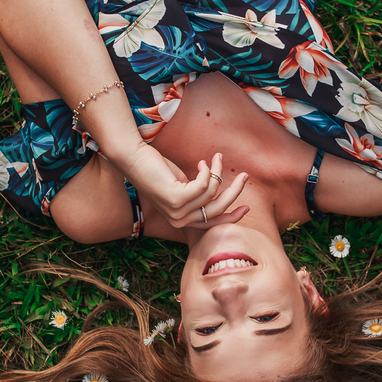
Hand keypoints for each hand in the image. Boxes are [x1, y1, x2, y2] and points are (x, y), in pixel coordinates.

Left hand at [120, 144, 248, 228]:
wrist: (135, 159)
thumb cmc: (158, 171)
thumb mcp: (182, 185)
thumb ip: (198, 193)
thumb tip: (218, 188)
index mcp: (181, 221)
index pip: (212, 223)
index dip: (232, 216)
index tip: (247, 207)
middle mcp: (179, 221)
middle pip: (217, 209)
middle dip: (234, 191)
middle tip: (245, 176)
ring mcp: (177, 212)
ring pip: (212, 193)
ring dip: (218, 171)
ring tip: (216, 158)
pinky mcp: (176, 199)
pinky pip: (204, 184)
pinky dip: (207, 171)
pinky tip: (200, 162)